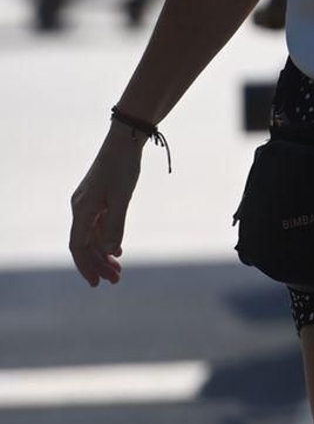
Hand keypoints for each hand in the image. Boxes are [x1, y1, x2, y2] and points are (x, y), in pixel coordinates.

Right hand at [69, 132, 142, 287]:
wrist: (126, 139)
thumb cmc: (123, 167)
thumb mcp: (122, 198)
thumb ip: (115, 225)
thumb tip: (109, 252)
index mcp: (82, 209)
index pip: (78, 246)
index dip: (86, 266)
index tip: (96, 283)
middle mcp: (81, 208)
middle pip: (85, 244)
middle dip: (98, 264)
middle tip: (115, 281)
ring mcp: (90, 203)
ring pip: (93, 236)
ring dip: (104, 253)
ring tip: (118, 270)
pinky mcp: (99, 198)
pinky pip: (99, 225)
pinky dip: (107, 239)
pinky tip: (118, 250)